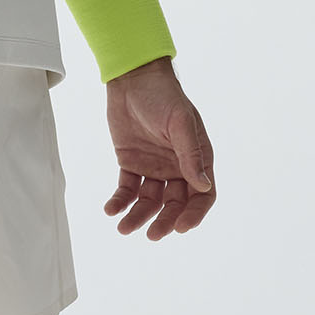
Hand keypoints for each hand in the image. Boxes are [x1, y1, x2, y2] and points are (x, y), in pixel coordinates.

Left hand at [103, 58, 215, 238]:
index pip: (202, 195)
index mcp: (197, 158)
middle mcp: (178, 167)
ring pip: (149, 201)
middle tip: (152, 235)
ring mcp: (154, 167)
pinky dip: (120, 201)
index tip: (181, 227)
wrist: (132, 78)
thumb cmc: (163, 95)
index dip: (194, 214)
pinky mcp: (131, 163)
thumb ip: (191, 154)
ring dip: (138, 216)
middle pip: (175, 204)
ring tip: (123, 228)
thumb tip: (203, 185)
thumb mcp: (180, 123)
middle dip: (165, 220)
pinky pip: (127, 188)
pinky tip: (110, 210)